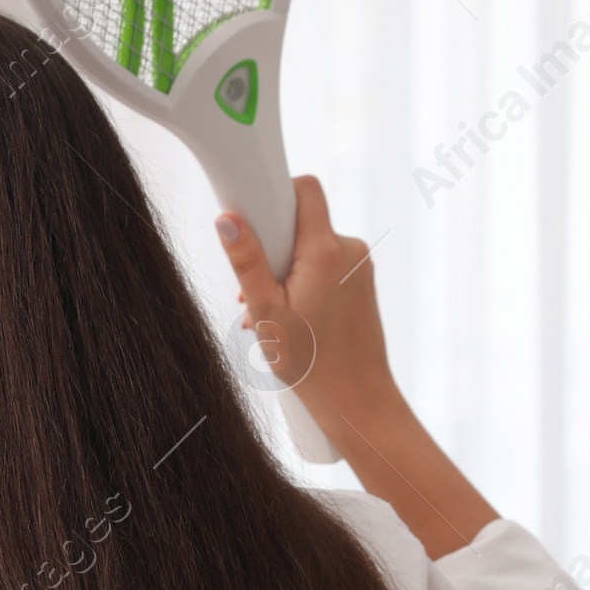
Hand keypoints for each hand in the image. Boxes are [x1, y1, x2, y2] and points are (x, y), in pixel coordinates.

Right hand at [214, 175, 399, 458]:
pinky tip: (292, 318)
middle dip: (273, 249)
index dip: (276, 195)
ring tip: (272, 316)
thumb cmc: (311, 364)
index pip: (305, 189)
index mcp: (325, 251)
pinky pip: (326, 267)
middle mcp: (349, 250)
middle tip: (255, 292)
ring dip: (286, 272)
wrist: (358, 400)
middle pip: (302, 222)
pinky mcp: (363, 283)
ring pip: (312, 248)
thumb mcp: (267, 313)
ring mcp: (360, 266)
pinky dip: (305, 283)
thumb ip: (247, 262)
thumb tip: (227, 219)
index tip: (254, 221)